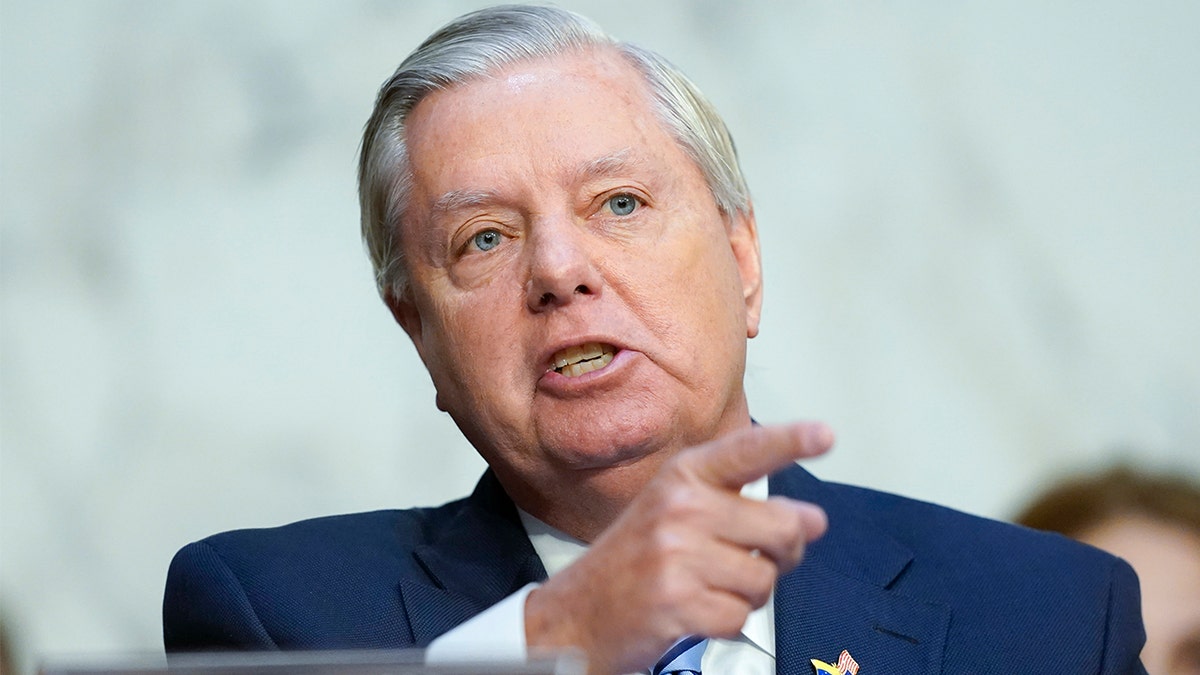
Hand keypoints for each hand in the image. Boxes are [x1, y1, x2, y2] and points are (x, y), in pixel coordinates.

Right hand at [524, 422, 832, 674]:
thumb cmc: (634, 561)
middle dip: (784, 554)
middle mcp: (679, 506)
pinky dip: (727, 622)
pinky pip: (741, 616)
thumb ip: (745, 509)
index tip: (824, 435)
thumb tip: (812, 520)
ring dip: (749, 594)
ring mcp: (675, 553)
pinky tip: (697, 612)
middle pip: (781, 527)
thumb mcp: (678, 514)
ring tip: (711, 588)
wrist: (576, 615)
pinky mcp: (676, 601)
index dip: (791, 441)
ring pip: (764, 579)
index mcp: (682, 476)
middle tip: (759, 560)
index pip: (747, 451)